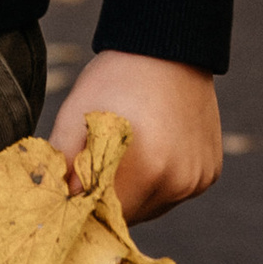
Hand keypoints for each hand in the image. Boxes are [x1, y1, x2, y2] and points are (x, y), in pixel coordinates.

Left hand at [50, 50, 223, 223]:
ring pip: (153, 207)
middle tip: (97, 165)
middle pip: (131, 215)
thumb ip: (62, 164)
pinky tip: (152, 150)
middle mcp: (179, 180)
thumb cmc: (116, 80)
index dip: (85, 205)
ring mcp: (198, 179)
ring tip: (127, 154)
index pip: (105, 215)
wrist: (168, 48)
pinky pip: (175, 192)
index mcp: (147, 169)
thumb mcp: (76, 115)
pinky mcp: (209, 173)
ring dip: (135, 193)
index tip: (75, 185)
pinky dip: (160, 182)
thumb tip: (53, 202)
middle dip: (108, 199)